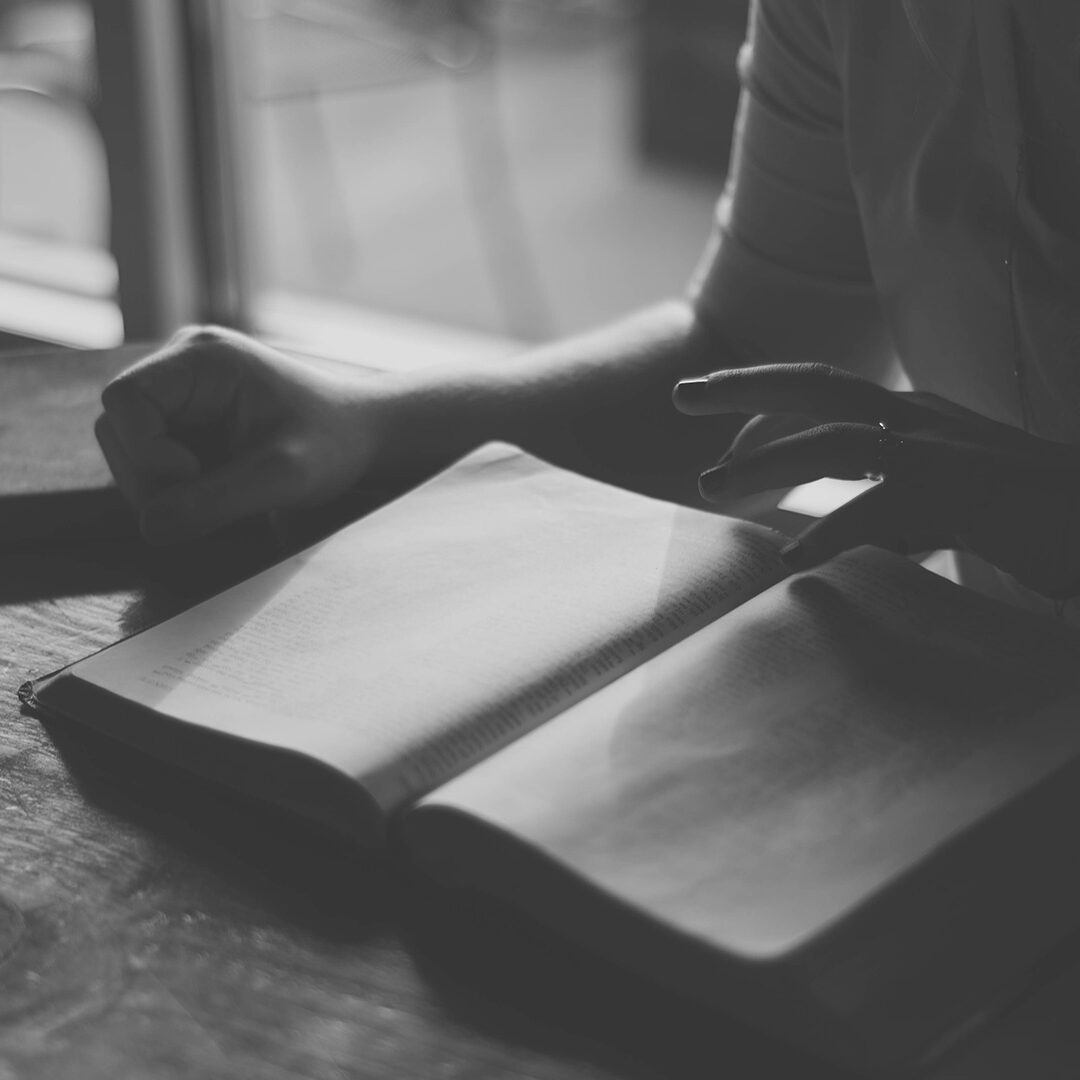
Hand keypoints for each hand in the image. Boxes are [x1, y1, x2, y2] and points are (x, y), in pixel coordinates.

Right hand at [95, 327, 384, 542]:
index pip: (124, 401)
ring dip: (166, 488)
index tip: (197, 475)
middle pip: (119, 430)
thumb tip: (150, 527)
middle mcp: (181, 367)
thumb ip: (215, 502)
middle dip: (155, 477)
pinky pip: (153, 463)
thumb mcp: (281, 477)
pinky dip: (179, 489)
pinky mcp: (186, 422)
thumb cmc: (333, 445)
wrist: (361, 436)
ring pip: (131, 453)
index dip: (146, 451)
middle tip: (218, 499)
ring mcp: (181, 394)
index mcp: (201, 358)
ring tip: (230, 494)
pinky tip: (226, 490)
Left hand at [673, 363, 1079, 599]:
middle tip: (682, 395)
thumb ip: (881, 503)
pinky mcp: (959, 492)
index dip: (764, 407)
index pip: (822, 391)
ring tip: (710, 487)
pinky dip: (830, 532)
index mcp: (911, 414)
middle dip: (744, 388)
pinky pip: (880, 508)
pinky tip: (793, 557)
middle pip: (815, 385)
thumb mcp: (938, 497)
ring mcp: (938, 450)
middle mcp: (918, 418)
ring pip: (833, 441)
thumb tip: (816, 534)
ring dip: (766, 462)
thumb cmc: (1020, 513)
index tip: (722, 439)